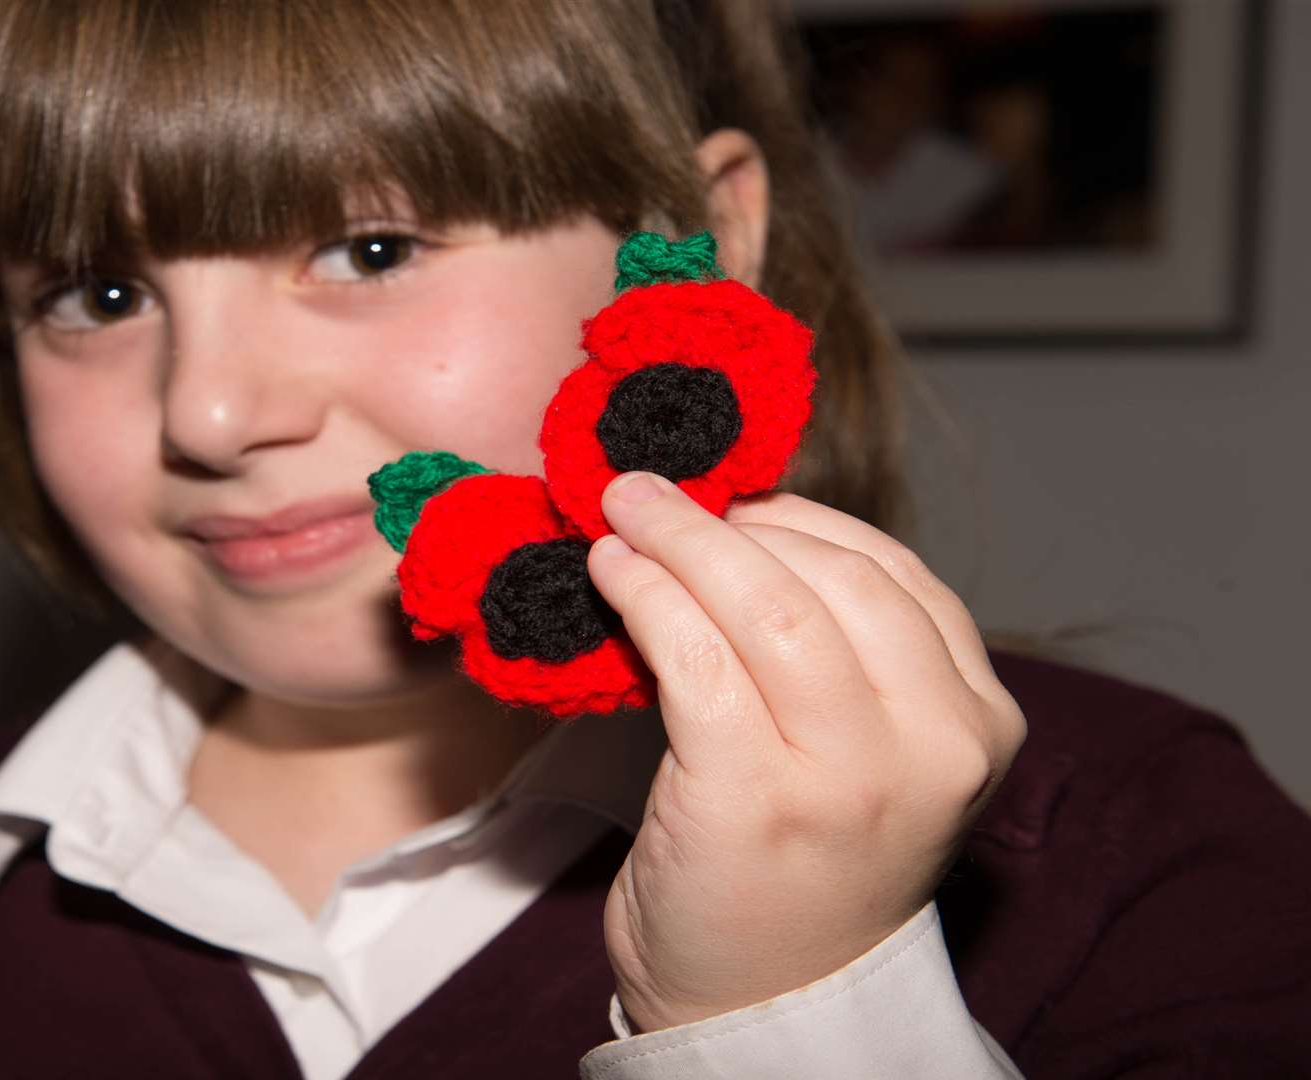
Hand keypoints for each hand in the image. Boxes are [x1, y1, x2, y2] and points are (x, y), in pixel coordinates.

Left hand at [585, 471, 1025, 1031]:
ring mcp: (848, 779)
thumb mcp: (870, 756)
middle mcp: (934, 749)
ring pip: (767, 608)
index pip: (898, 577)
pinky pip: (695, 659)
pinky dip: (646, 597)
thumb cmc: (801, 864)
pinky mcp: (753, 801)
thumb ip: (842, 654)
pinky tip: (610, 576)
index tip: (734, 497)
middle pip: (832, 580)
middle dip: (729, 520)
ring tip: (623, 515)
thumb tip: (738, 520)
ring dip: (680, 543)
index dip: (803, 519)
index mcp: (979, 726)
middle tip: (649, 490)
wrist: (762, 1002)